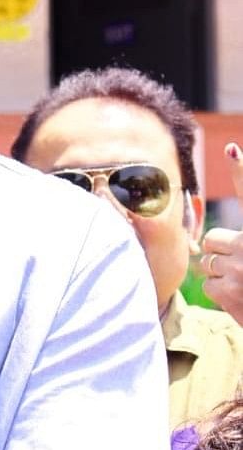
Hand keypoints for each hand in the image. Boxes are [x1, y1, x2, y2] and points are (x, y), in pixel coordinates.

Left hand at [200, 142, 242, 324]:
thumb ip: (237, 246)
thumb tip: (215, 232)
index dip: (242, 170)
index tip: (231, 149)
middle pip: (214, 238)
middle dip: (224, 252)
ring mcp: (242, 269)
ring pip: (210, 264)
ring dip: (224, 275)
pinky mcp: (230, 292)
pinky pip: (209, 285)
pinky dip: (222, 293)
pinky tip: (242, 299)